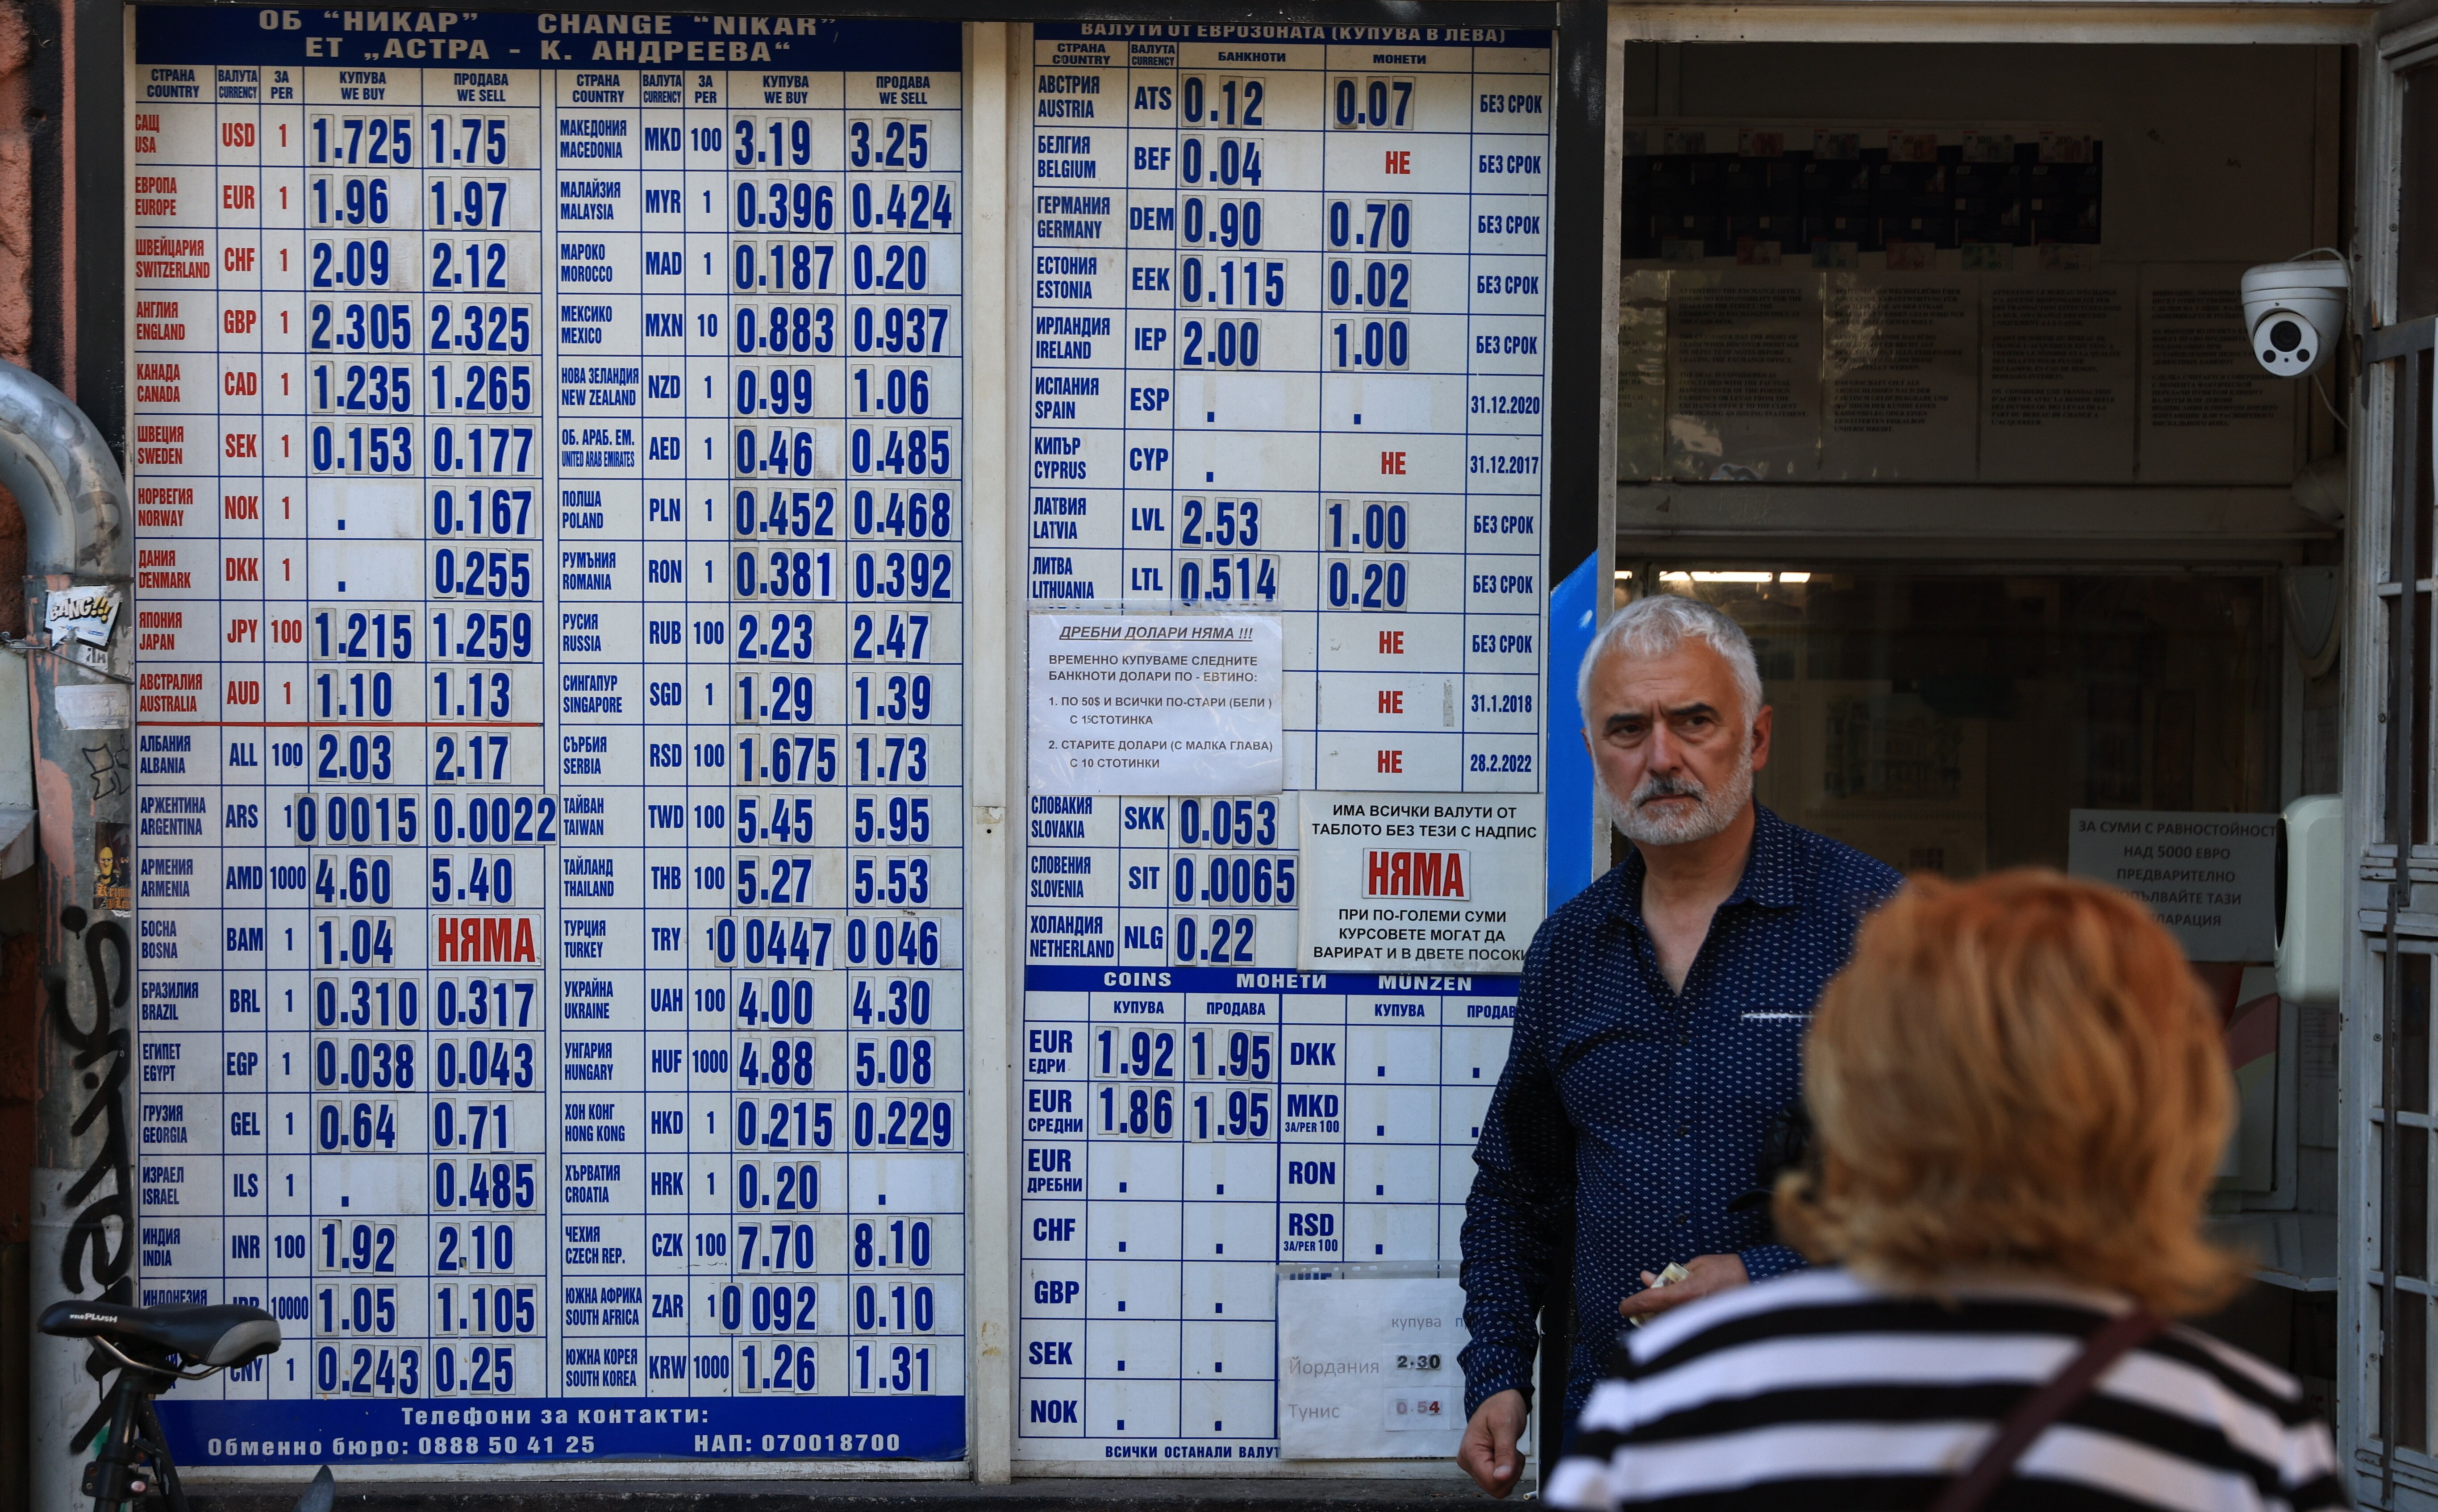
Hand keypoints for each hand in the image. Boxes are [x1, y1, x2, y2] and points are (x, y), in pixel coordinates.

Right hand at [1457, 1388, 1528, 1496]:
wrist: (1498, 1398)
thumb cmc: (1501, 1406)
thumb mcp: (1506, 1426)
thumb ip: (1505, 1452)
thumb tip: (1502, 1477)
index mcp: (1470, 1452)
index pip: (1492, 1482)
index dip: (1509, 1473)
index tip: (1513, 1454)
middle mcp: (1467, 1461)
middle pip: (1495, 1487)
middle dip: (1510, 1473)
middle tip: (1511, 1451)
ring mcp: (1473, 1464)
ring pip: (1498, 1486)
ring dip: (1510, 1471)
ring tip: (1508, 1450)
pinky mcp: (1480, 1465)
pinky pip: (1498, 1479)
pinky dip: (1508, 1470)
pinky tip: (1506, 1454)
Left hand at [1617, 1252, 1748, 1322]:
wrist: (1755, 1283)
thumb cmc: (1726, 1270)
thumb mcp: (1695, 1265)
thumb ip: (1670, 1274)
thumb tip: (1647, 1278)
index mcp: (1687, 1293)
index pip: (1651, 1301)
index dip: (1633, 1305)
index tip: (1623, 1308)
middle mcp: (1691, 1311)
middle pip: (1656, 1318)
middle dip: (1643, 1315)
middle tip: (1635, 1309)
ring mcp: (1698, 1321)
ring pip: (1668, 1325)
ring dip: (1656, 1319)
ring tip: (1652, 1312)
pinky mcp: (1705, 1326)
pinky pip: (1681, 1326)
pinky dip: (1671, 1321)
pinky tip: (1670, 1315)